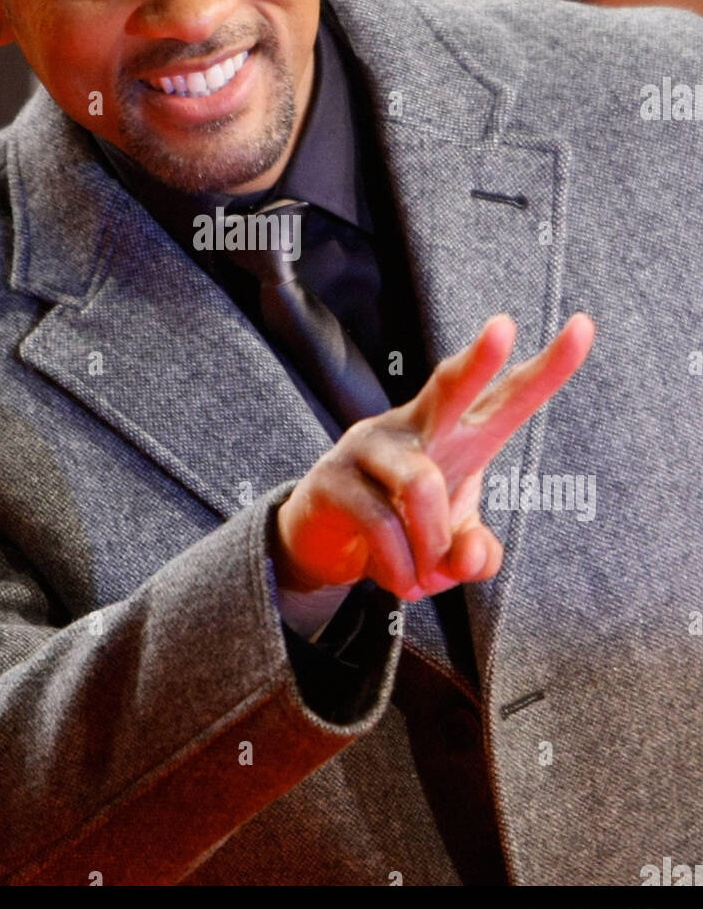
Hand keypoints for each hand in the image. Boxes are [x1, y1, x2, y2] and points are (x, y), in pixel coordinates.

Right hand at [272, 312, 595, 599]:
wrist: (324, 545)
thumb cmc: (402, 530)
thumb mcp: (450, 553)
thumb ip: (475, 556)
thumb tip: (469, 553)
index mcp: (458, 435)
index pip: (508, 396)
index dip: (548, 367)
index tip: (584, 326)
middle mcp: (416, 427)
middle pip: (450, 386)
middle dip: (479, 359)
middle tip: (503, 327)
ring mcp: (370, 445)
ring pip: (421, 486)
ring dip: (430, 547)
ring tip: (422, 578)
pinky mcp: (333, 477)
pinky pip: (381, 523)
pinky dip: (400, 566)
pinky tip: (400, 581)